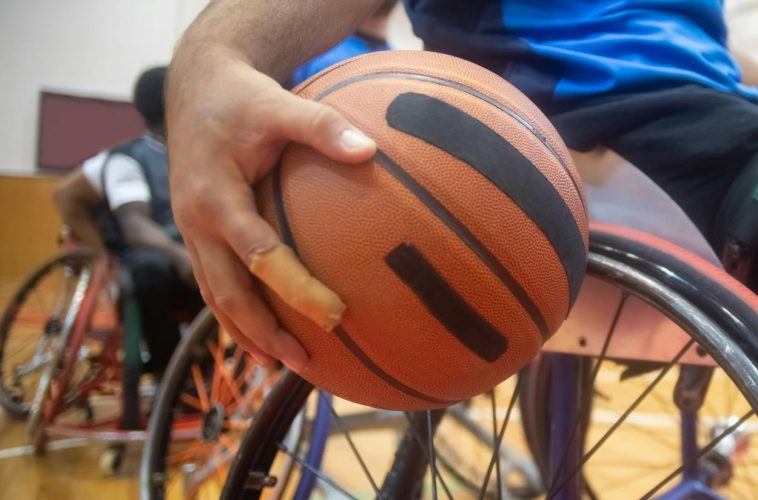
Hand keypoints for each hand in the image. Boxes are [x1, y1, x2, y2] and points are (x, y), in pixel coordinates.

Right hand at [167, 45, 374, 368]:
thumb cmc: (243, 97)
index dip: (294, 288)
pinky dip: (239, 313)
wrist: (195, 86)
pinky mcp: (197, 233)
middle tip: (306, 361)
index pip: (257, 255)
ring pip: (214, 296)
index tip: (335, 313)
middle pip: (226, 293)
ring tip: (284, 365)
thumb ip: (322, 125)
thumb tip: (370, 149)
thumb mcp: (280, 102)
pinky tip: (269, 333)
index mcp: (216, 196)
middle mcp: (197, 221)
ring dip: (247, 333)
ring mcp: (192, 231)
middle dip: (264, 331)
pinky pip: (214, 283)